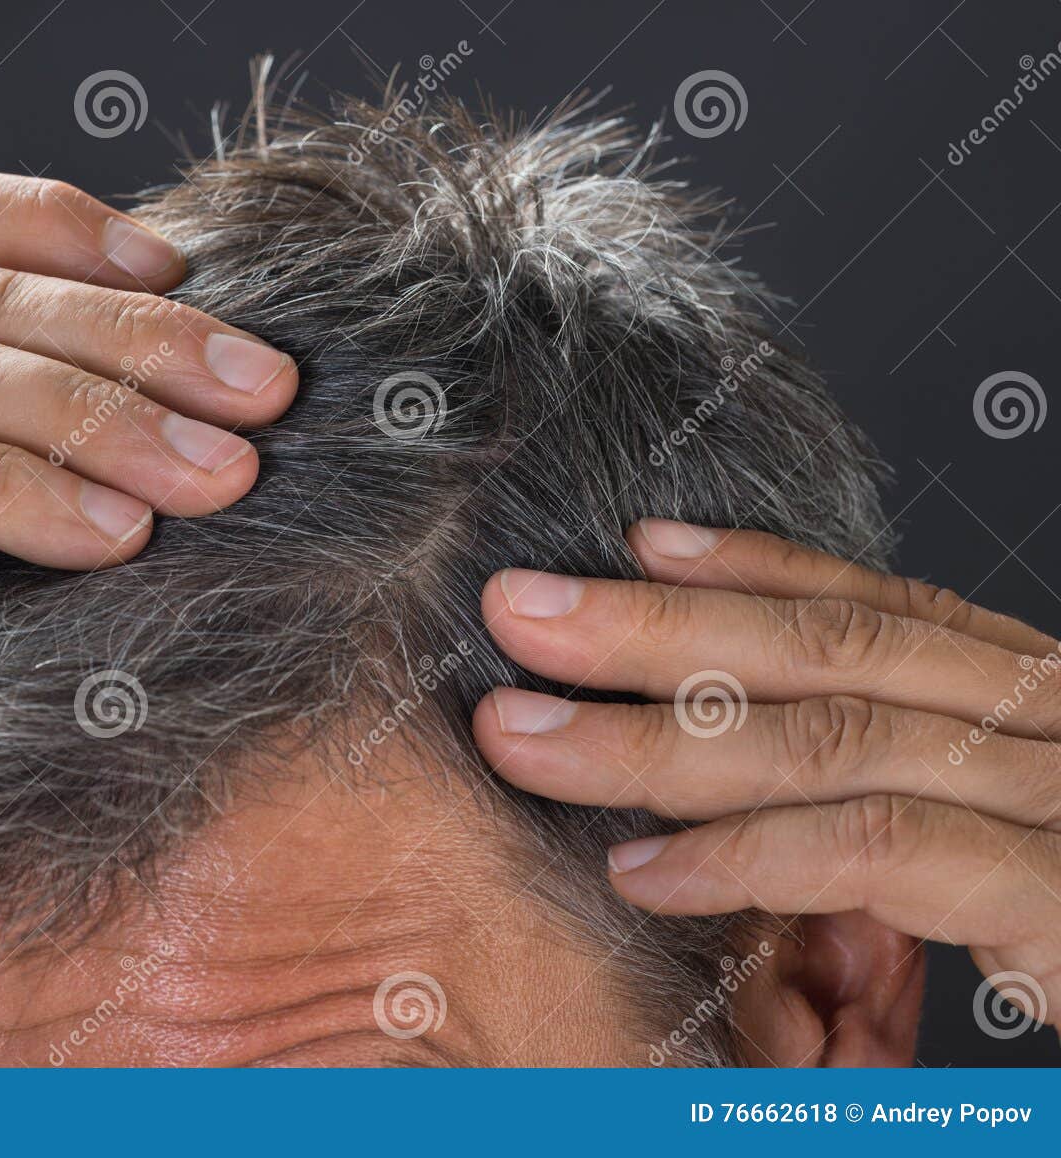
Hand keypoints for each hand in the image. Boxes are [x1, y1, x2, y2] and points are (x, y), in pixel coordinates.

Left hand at [472, 520, 1060, 1033]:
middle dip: (654, 629)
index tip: (633, 543)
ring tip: (526, 737)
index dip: (751, 566)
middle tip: (518, 612)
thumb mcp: (993, 842)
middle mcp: (1051, 725)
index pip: (877, 606)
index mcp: (1030, 701)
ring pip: (836, 736)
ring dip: (658, 735)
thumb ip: (886, 794)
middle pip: (829, 648)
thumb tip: (728, 782)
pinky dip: (749, 855)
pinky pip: (880, 850)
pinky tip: (643, 868)